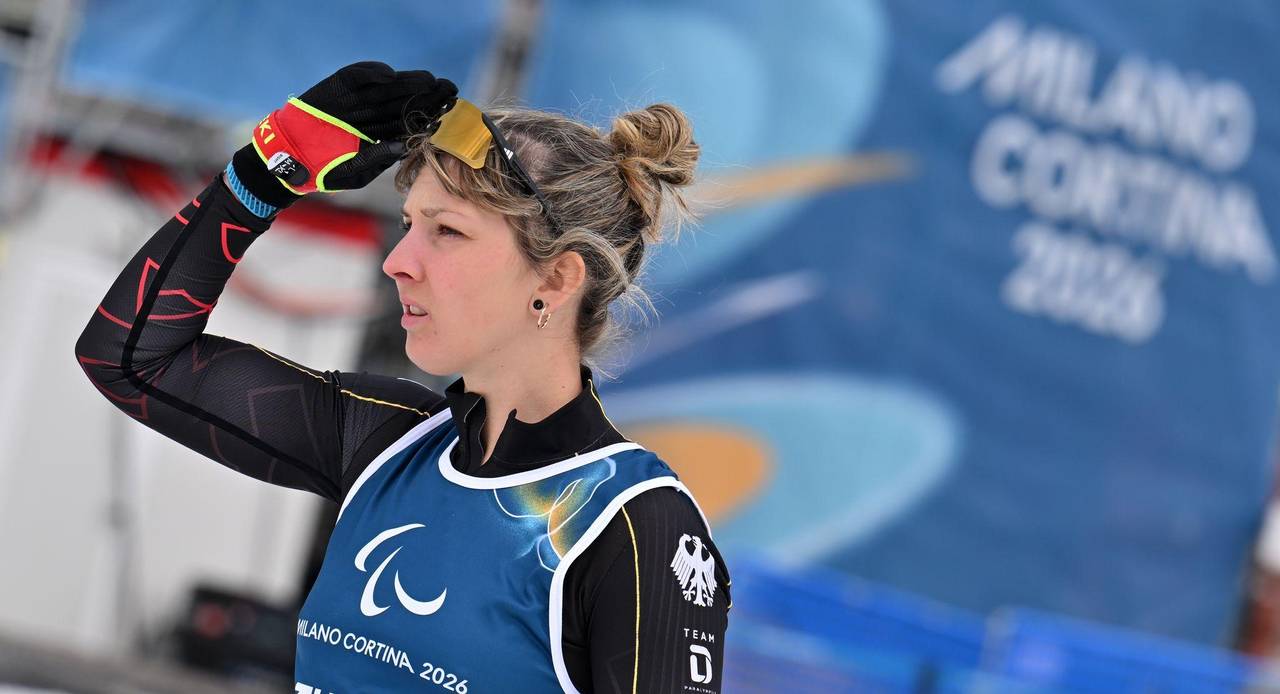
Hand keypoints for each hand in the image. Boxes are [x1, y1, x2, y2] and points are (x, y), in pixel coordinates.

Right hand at [230, 62, 457, 210]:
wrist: (288, 159)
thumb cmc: (323, 170)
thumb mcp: (356, 170)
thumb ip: (378, 158)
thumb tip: (405, 147)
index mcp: (380, 134)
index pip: (410, 121)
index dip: (430, 115)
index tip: (451, 112)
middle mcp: (371, 115)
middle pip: (403, 101)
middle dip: (427, 95)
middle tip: (449, 89)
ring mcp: (355, 101)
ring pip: (386, 88)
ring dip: (407, 82)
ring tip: (428, 80)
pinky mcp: (336, 89)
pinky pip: (356, 77)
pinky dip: (371, 74)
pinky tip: (390, 75)